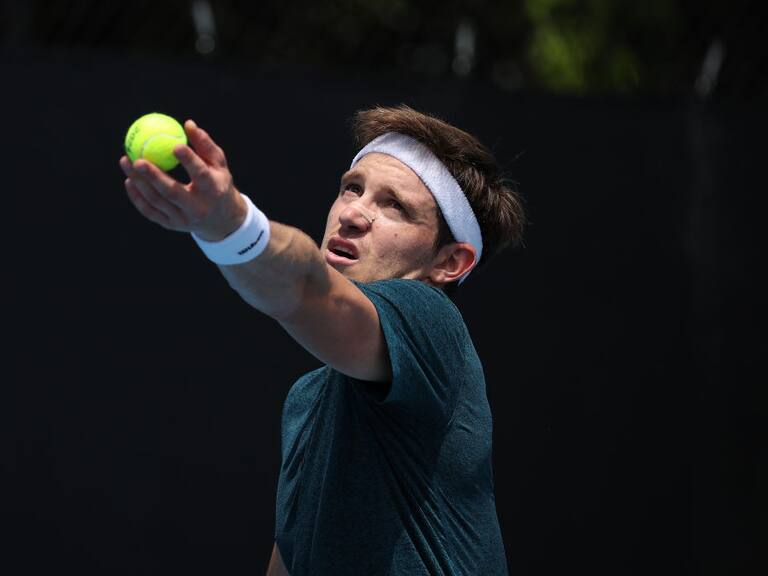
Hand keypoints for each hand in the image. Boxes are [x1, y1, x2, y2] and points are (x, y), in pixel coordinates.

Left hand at [119, 119, 247, 240]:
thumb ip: (205, 145)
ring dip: (139, 183)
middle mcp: (198, 208)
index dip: (188, 160)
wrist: (221, 220)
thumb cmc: (218, 183)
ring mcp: (183, 220)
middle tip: (137, 159)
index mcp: (213, 190)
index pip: (201, 175)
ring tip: (126, 162)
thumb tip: (187, 123)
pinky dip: (137, 197)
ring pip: (157, 202)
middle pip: (173, 192)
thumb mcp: (219, 165)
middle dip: (153, 177)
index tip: (174, 145)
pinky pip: (150, 212)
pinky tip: (129, 181)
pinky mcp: (171, 225)